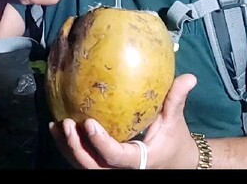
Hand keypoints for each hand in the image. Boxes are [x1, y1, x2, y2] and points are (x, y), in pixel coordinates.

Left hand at [49, 74, 198, 168]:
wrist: (175, 161)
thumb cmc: (174, 139)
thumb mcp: (175, 120)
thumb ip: (176, 99)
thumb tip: (189, 77)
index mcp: (140, 159)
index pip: (116, 157)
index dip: (100, 143)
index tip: (90, 123)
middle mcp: (123, 169)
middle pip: (93, 166)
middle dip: (77, 148)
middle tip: (68, 124)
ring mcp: (111, 169)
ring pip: (84, 166)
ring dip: (68, 148)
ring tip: (57, 125)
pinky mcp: (103, 165)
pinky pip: (83, 161)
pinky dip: (69, 148)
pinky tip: (57, 129)